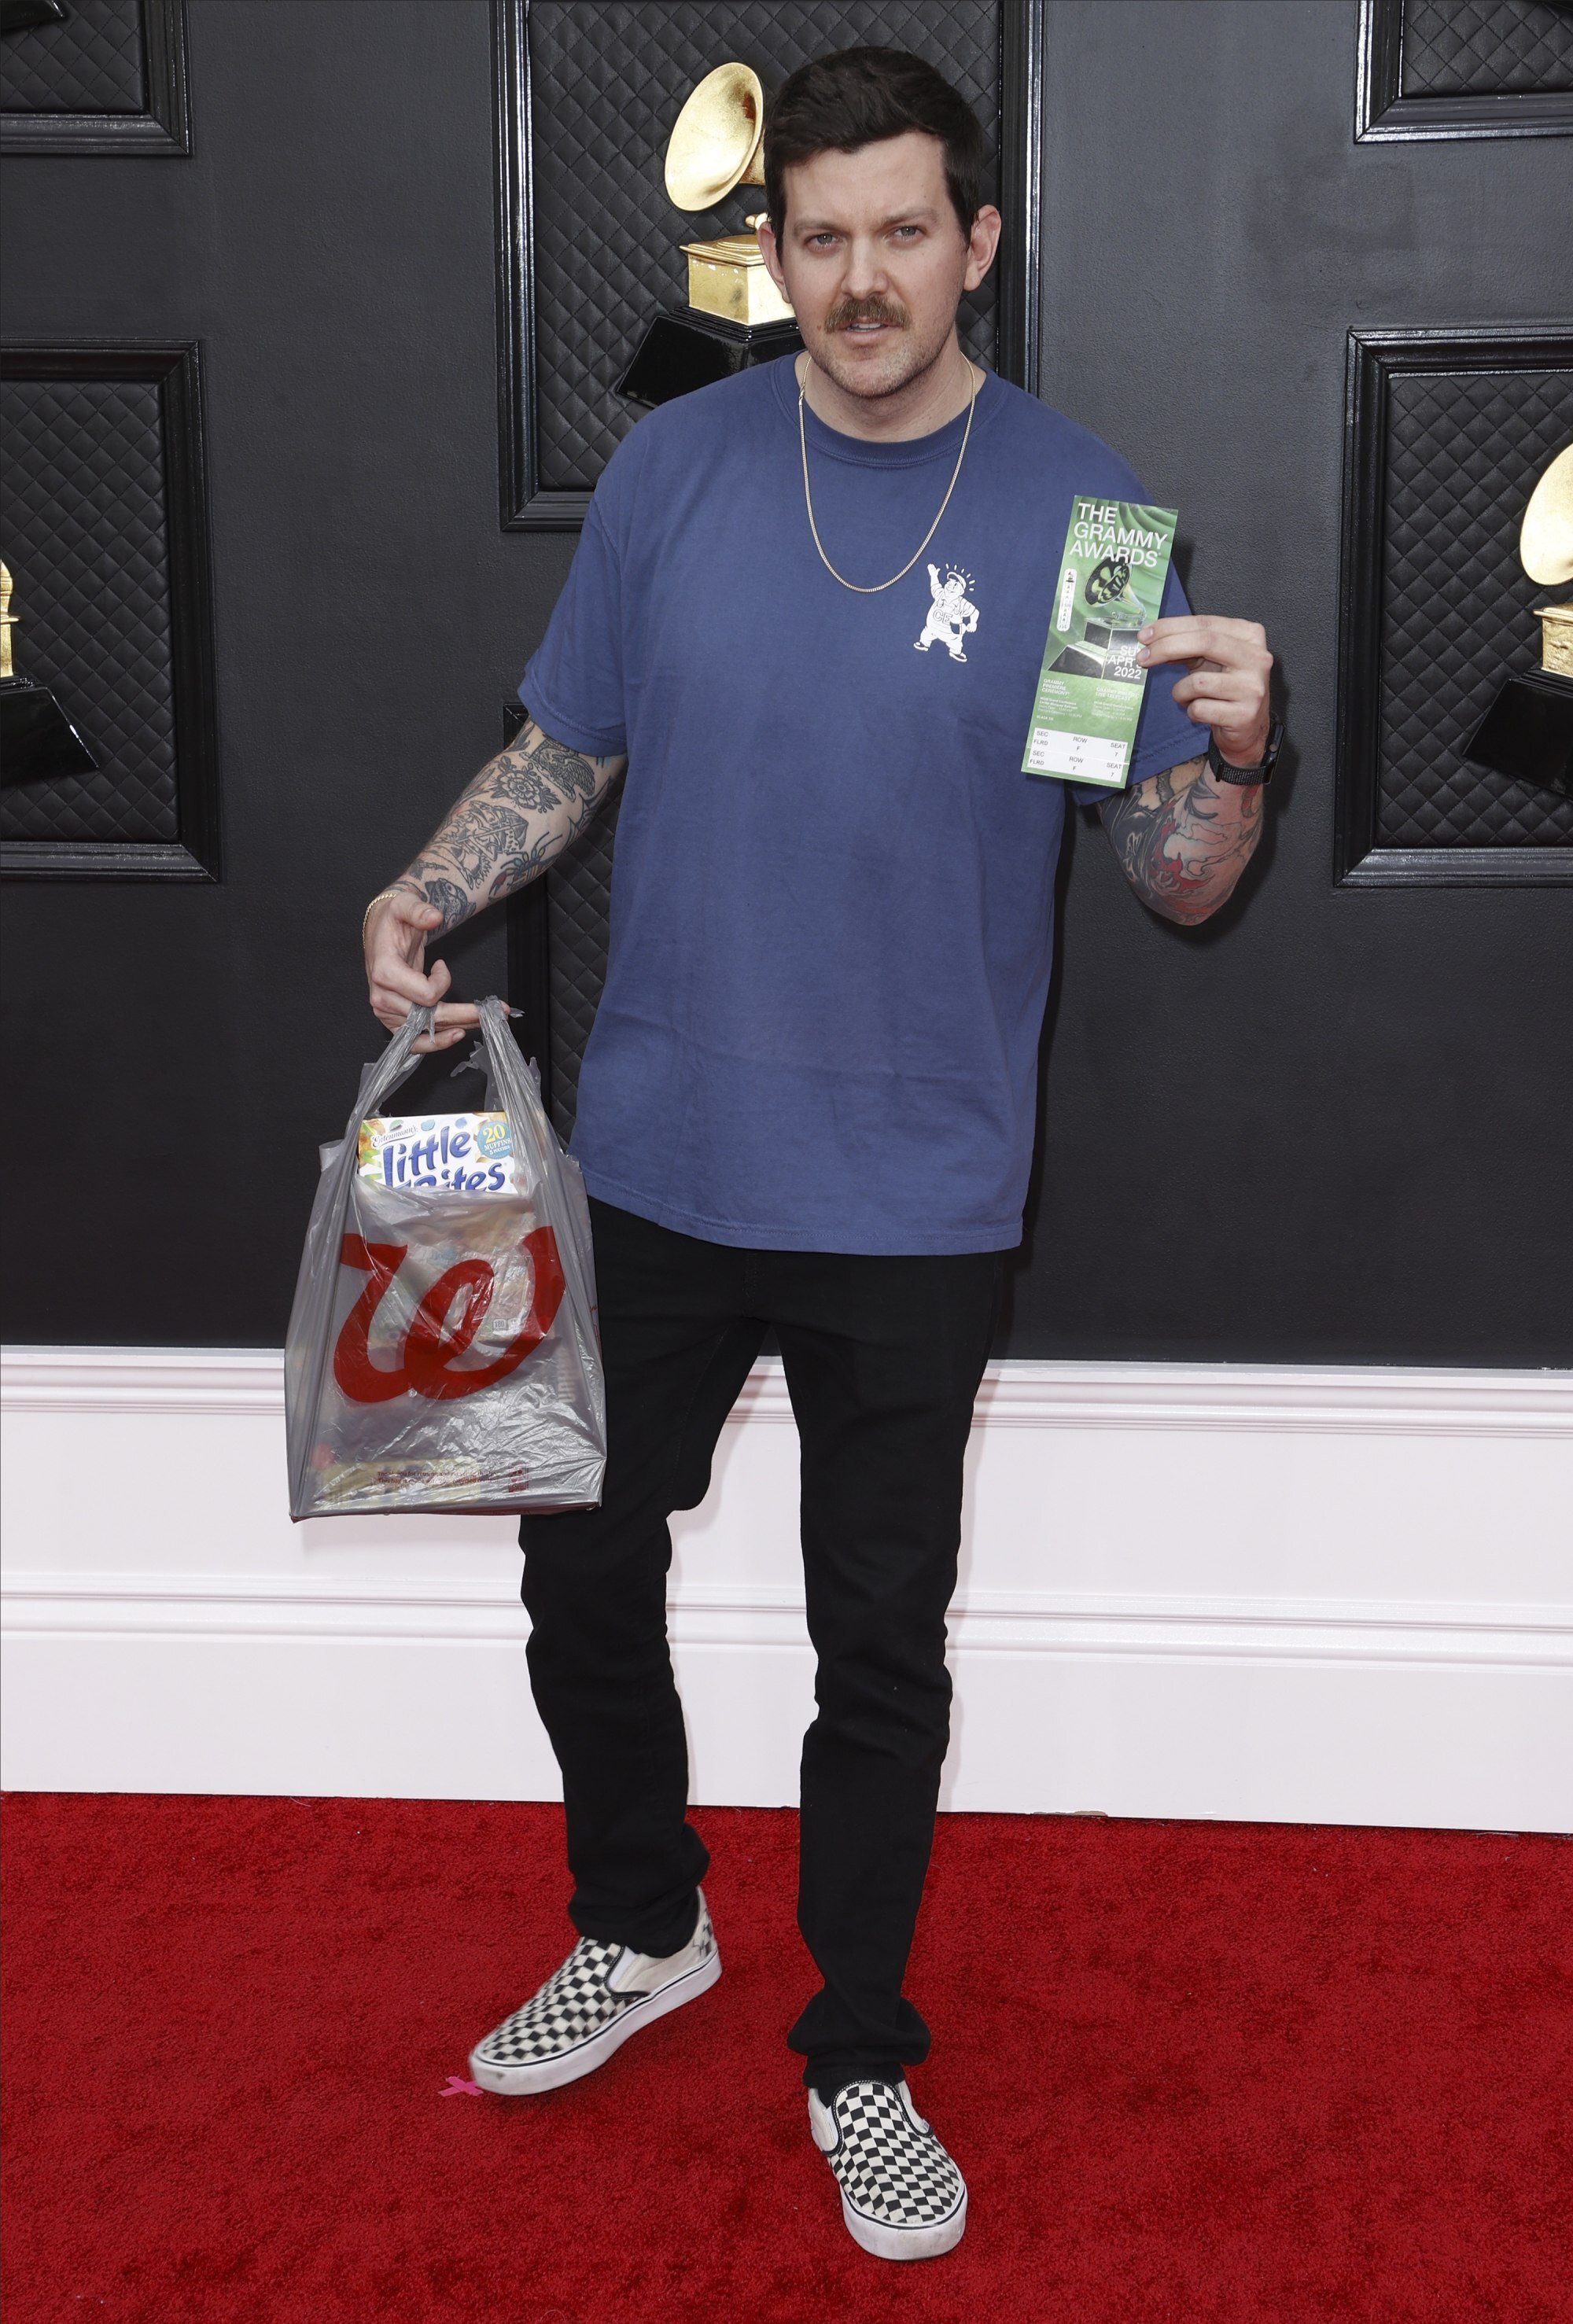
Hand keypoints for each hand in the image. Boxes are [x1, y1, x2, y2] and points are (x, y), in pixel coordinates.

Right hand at [364, 887, 478, 1052]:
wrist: (380, 931)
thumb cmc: (392, 920)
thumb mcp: (404, 905)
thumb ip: (419, 910)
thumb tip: (434, 917)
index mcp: (385, 972)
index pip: (426, 994)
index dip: (443, 982)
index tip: (443, 965)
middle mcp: (382, 997)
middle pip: (431, 1018)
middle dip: (466, 1015)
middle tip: (497, 1012)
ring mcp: (386, 1012)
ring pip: (427, 1032)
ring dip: (457, 1028)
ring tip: (482, 1022)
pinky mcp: (392, 1020)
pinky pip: (414, 1041)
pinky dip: (436, 1042)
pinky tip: (455, 1035)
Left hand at [1136, 616, 1272, 765]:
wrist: (1248, 727)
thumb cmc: (1226, 689)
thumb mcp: (1209, 661)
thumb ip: (1187, 648)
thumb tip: (1152, 641)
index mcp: (1249, 635)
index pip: (1205, 623)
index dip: (1171, 627)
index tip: (1145, 635)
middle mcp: (1257, 658)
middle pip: (1204, 642)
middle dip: (1166, 648)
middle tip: (1142, 658)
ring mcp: (1252, 687)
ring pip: (1197, 682)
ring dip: (1180, 691)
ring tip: (1185, 697)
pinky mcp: (1244, 714)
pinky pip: (1200, 709)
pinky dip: (1190, 711)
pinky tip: (1198, 711)